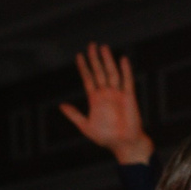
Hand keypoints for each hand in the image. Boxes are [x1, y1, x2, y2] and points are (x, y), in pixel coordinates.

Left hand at [60, 43, 152, 163]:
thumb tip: (61, 105)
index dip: (84, 67)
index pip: (89, 79)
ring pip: (112, 73)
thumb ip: (74, 115)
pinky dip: (125, 70)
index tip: (79, 56)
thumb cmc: (106, 137)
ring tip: (103, 48)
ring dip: (108, 61)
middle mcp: (106, 93)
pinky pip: (127, 81)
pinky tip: (122, 60)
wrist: (124, 144)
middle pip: (100, 72)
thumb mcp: (86, 126)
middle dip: (95, 59)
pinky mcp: (129, 97)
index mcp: (96, 99)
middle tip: (91, 45)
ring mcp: (118, 94)